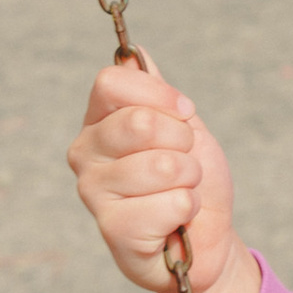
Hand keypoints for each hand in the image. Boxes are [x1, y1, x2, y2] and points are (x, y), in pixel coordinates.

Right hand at [67, 57, 259, 292]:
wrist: (207, 240)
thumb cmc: (191, 182)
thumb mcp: (184, 128)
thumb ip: (158, 94)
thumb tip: (136, 52)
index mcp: (98, 120)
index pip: (112, 82)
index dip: (159, 95)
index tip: (185, 113)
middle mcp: (85, 152)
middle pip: (139, 121)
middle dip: (183, 142)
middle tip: (184, 164)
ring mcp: (93, 192)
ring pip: (163, 165)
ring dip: (189, 180)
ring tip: (180, 192)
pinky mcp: (112, 229)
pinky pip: (171, 203)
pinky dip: (187, 210)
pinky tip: (174, 222)